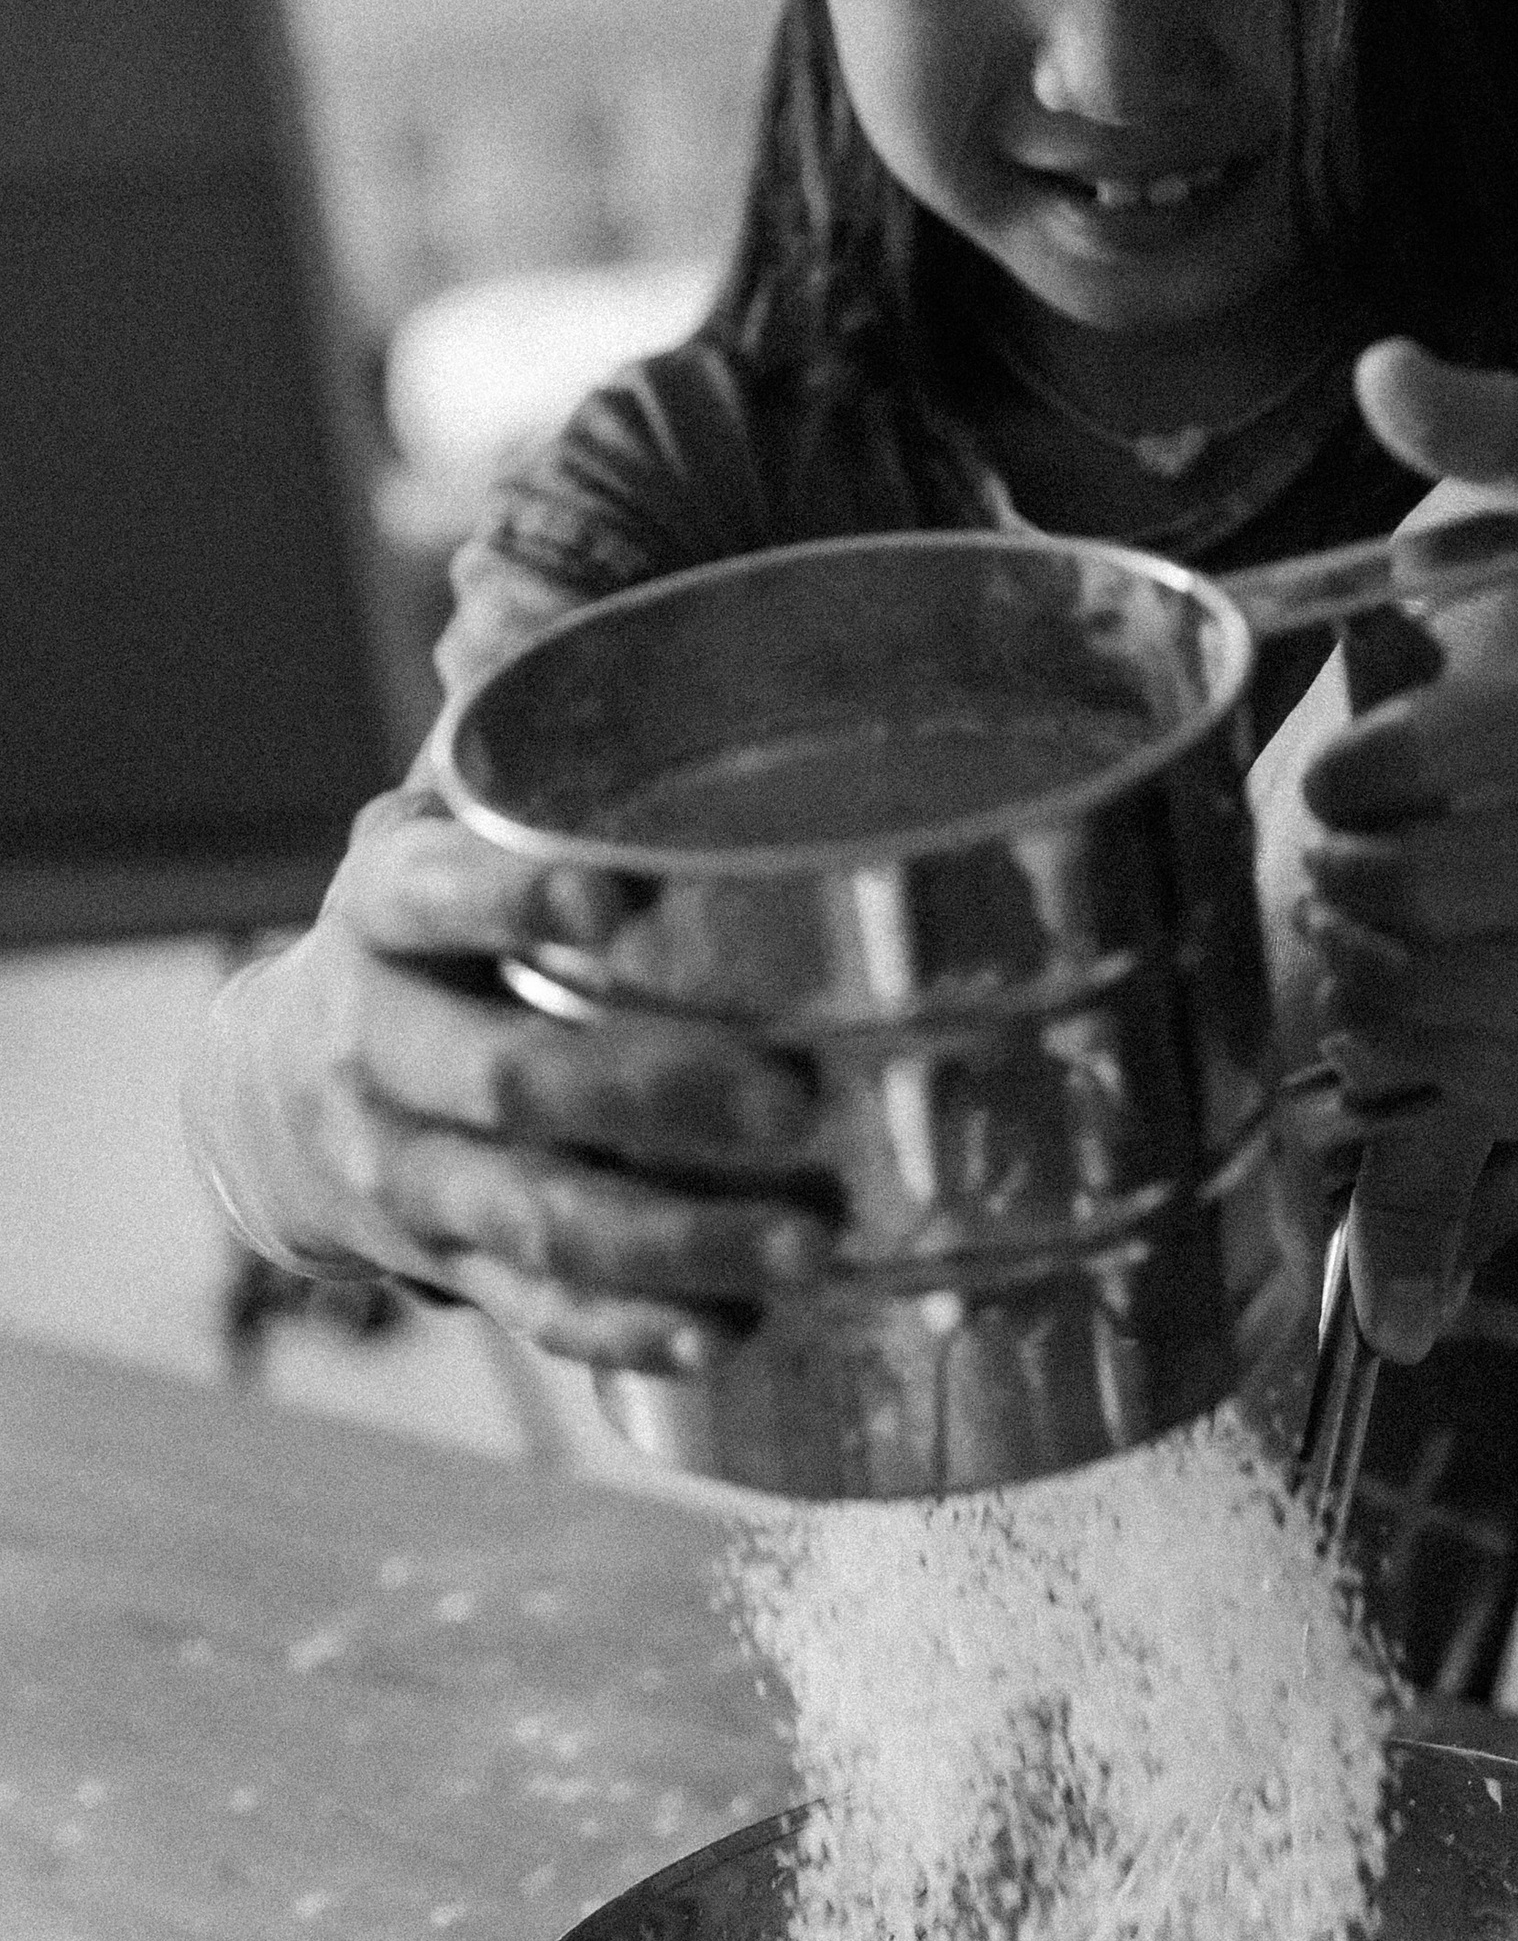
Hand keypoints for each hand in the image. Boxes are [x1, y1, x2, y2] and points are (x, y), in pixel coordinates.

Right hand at [190, 791, 836, 1370]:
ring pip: (530, 1212)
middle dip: (654, 1096)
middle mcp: (372, 1041)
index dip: (511, 899)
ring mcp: (400, 1168)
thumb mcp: (455, 833)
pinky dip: (631, 1328)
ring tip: (809, 1247)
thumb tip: (685, 609)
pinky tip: (730, 1332)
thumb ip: (548, 763)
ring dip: (674, 1238)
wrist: (284, 1095)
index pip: (428, 895)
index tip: (616, 901)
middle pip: (506, 1077)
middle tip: (797, 1103)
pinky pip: (534, 1309)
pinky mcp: (438, 1264)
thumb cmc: (439, 933)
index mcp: (383, 911)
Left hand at [1302, 340, 1517, 1156]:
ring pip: (1449, 994)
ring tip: (1345, 931)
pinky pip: (1495, 1074)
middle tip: (1325, 867)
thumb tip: (1379, 369)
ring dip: (1359, 969)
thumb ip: (1508, 441)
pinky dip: (1419, 1045)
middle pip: (1426, 885)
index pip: (1427, 747)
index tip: (1332, 784)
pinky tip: (1400, 1001)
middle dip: (1340, 880)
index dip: (1340, 777)